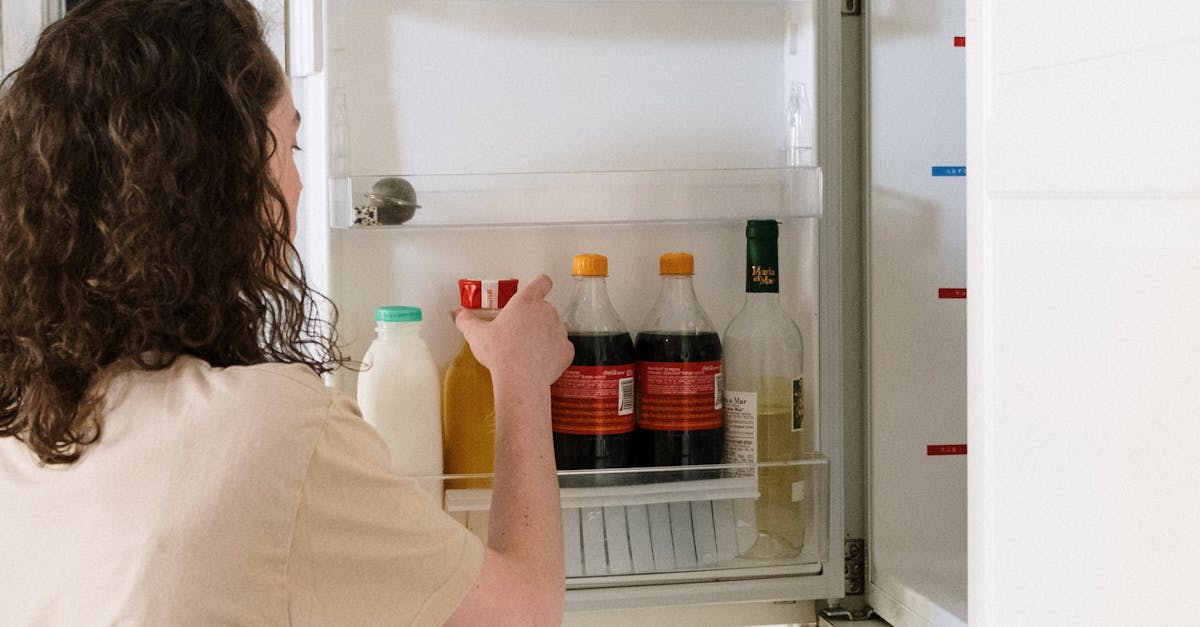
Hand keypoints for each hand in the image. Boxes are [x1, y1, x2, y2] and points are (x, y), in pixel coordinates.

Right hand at [454, 274, 573, 387]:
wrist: (521, 380)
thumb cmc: (500, 353)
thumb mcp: (476, 334)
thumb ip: (466, 320)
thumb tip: (456, 313)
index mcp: (526, 301)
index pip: (541, 282)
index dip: (540, 284)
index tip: (537, 289)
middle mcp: (547, 311)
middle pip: (545, 308)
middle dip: (534, 318)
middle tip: (518, 332)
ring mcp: (559, 330)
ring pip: (554, 328)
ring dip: (544, 335)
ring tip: (527, 350)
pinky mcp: (567, 350)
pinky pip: (561, 348)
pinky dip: (553, 353)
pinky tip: (539, 362)